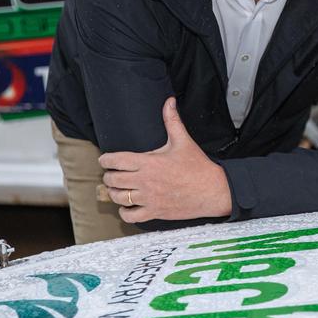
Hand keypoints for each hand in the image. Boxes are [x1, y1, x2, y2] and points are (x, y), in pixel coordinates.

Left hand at [99, 97, 231, 222]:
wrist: (212, 190)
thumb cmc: (197, 166)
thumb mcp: (183, 141)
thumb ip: (172, 121)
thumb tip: (169, 102)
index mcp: (148, 162)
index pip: (115, 160)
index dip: (105, 160)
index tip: (105, 160)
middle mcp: (145, 181)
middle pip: (112, 179)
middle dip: (109, 175)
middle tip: (113, 173)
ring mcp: (148, 198)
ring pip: (118, 197)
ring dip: (114, 192)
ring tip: (119, 188)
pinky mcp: (154, 211)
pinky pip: (130, 215)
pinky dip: (125, 211)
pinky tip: (128, 205)